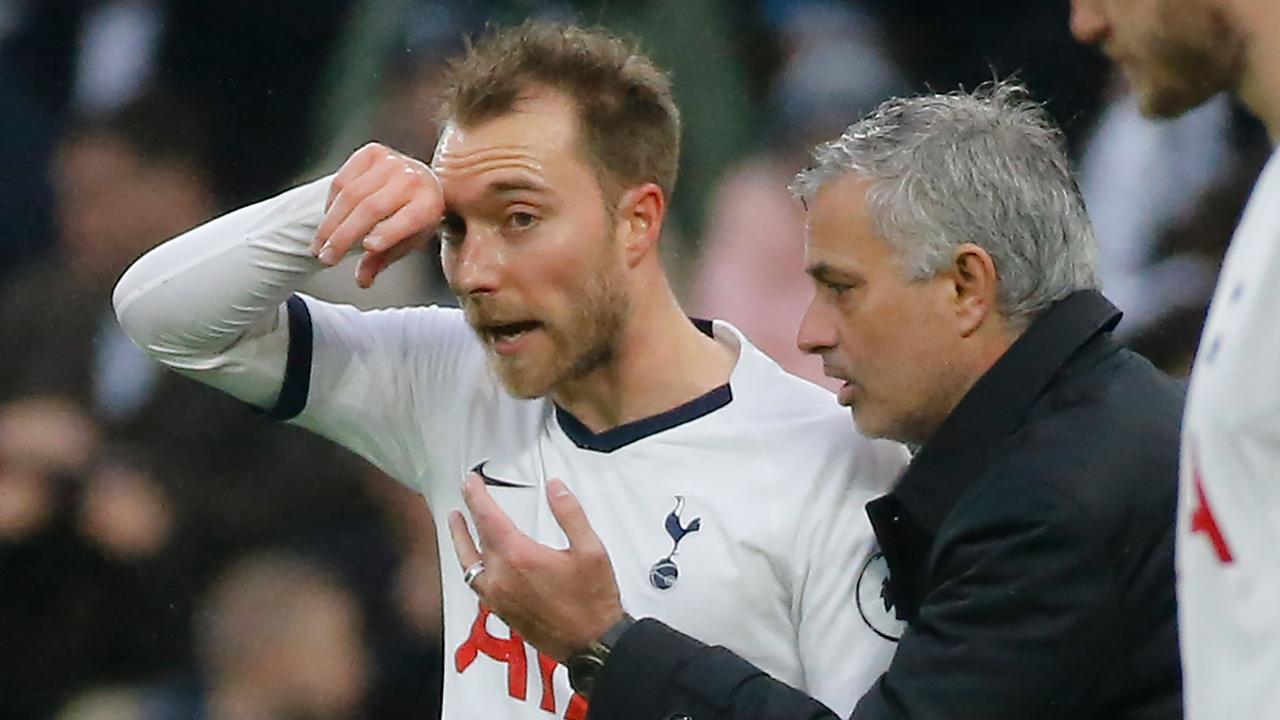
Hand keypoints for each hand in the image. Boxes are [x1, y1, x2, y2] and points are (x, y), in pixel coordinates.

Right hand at [311, 142, 444, 287]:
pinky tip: (328, 219)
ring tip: (319, 245)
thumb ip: (383, 261)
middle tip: (326, 258)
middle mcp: (413, 178)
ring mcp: (392, 162)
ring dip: (329, 223)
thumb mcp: (405, 242)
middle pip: (371, 209)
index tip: (369, 247)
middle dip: (344, 236)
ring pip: (351, 195)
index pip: (409, 218)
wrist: (419, 181)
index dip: (388, 233)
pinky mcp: (373, 152)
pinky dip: (331, 202)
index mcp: (429, 203)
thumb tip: (362, 280)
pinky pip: (343, 179)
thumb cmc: (412, 217)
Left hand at [449, 473, 625, 661]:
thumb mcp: (591, 549)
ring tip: (455, 524)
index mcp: (520, 557)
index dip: (477, 496)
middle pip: (475, 538)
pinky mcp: (501, 611)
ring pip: (469, 564)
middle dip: (469, 512)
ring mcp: (498, 597)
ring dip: (460, 541)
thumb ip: (570, 514)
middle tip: (466, 495)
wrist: (591, 644)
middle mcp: (502, 578)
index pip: (488, 518)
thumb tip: (555, 489)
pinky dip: (471, 566)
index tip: (472, 482)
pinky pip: (477, 584)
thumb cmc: (592, 602)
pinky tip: (476, 562)